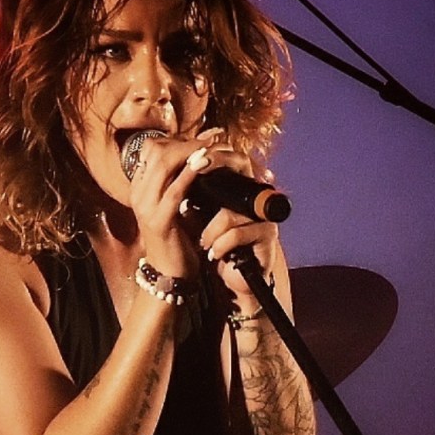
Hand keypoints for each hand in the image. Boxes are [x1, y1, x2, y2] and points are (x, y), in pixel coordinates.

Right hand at [127, 130, 222, 278]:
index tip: (205, 136)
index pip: (153, 148)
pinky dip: (189, 175)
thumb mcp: (176, 203)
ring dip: (190, 151)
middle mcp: (138, 193)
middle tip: (213, 138)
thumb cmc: (178, 236)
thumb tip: (202, 153)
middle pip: (156, 150)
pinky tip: (204, 166)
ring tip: (212, 147)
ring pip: (163, 164)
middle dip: (186, 140)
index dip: (179, 138)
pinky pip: (174, 191)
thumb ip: (182, 180)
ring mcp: (145, 207)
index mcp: (140, 187)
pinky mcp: (158, 222)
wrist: (169, 272)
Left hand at [192, 141, 280, 303]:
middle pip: (240, 169)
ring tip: (204, 243)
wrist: (232, 279)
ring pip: (230, 212)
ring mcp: (263, 215)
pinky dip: (221, 245)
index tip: (189, 160)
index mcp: (239, 188)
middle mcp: (254, 196)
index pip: (230, 159)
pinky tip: (214, 254)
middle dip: (215, 173)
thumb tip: (167, 170)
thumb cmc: (215, 244)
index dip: (212, 155)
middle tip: (192, 183)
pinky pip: (237, 233)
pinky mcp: (267, 236)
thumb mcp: (200, 216)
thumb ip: (191, 193)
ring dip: (211, 232)